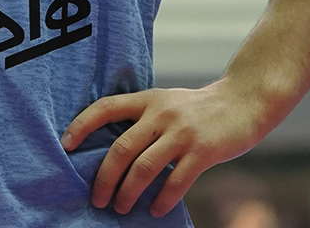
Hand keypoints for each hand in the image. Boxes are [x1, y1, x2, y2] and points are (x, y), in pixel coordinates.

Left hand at [60, 79, 270, 216]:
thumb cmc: (198, 109)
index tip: (65, 145)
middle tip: (97, 198)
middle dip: (104, 178)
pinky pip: (175, 182)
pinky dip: (162, 200)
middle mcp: (161, 113)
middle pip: (121, 148)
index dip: (82, 125)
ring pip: (144, 168)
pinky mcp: (202, 151)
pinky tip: (156, 210)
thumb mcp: (167, 103)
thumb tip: (112, 154)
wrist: (243, 102)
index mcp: (148, 99)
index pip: (106, 107)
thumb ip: (143, 119)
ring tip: (121, 208)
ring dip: (128, 193)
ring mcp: (182, 132)